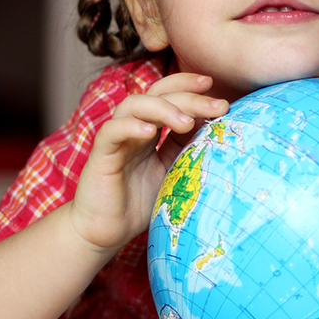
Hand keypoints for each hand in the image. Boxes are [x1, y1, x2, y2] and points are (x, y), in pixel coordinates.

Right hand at [68, 73, 228, 251]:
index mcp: (150, 129)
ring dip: (163, 108)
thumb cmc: (138, 203)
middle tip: (218, 106)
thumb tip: (212, 124)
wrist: (105, 232)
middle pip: (157, 95)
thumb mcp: (172, 171)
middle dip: (189, 97)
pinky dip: (129, 127)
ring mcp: (116, 139)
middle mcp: (133, 128)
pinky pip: (112, 132)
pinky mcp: (100, 156)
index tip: (215, 89)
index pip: (167, 94)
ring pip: (134, 105)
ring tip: (186, 123)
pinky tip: (148, 132)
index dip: (188, 86)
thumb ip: (185, 146)